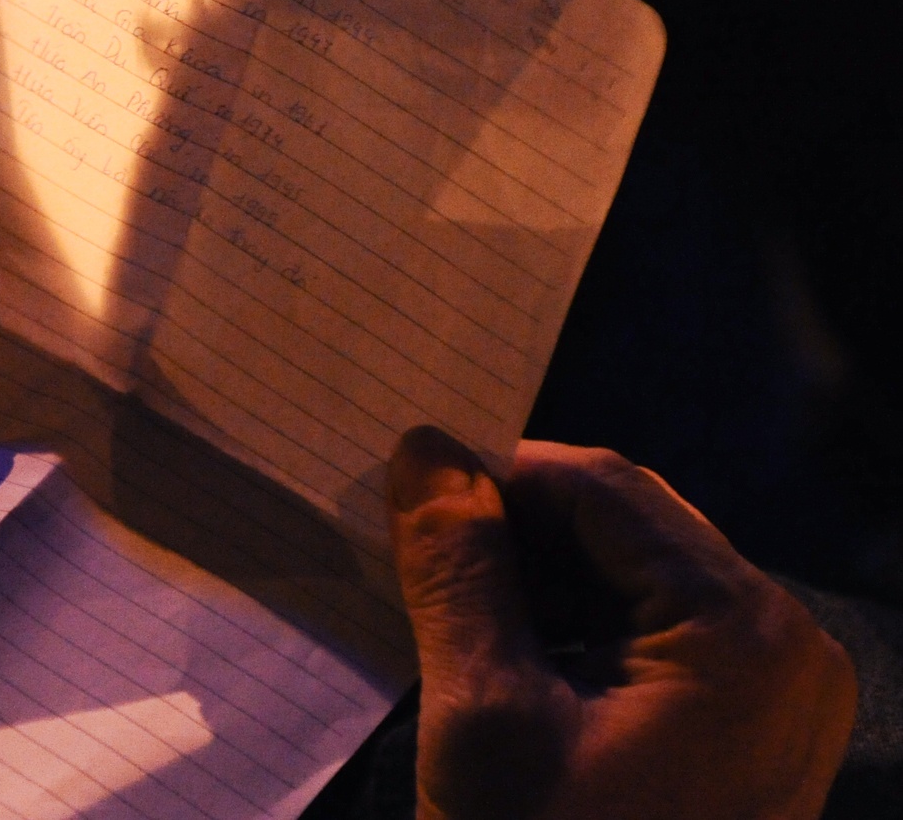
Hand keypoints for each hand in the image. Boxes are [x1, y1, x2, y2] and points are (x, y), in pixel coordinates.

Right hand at [388, 428, 855, 819]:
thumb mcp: (487, 719)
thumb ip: (459, 571)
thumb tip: (425, 449)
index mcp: (743, 632)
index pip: (601, 487)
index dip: (494, 479)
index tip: (402, 508)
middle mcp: (785, 648)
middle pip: (628, 527)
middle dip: (516, 534)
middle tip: (416, 567)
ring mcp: (779, 697)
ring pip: (636, 581)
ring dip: (539, 587)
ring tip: (452, 625)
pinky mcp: (753, 737)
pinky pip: (657, 641)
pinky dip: (575, 638)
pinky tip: (506, 671)